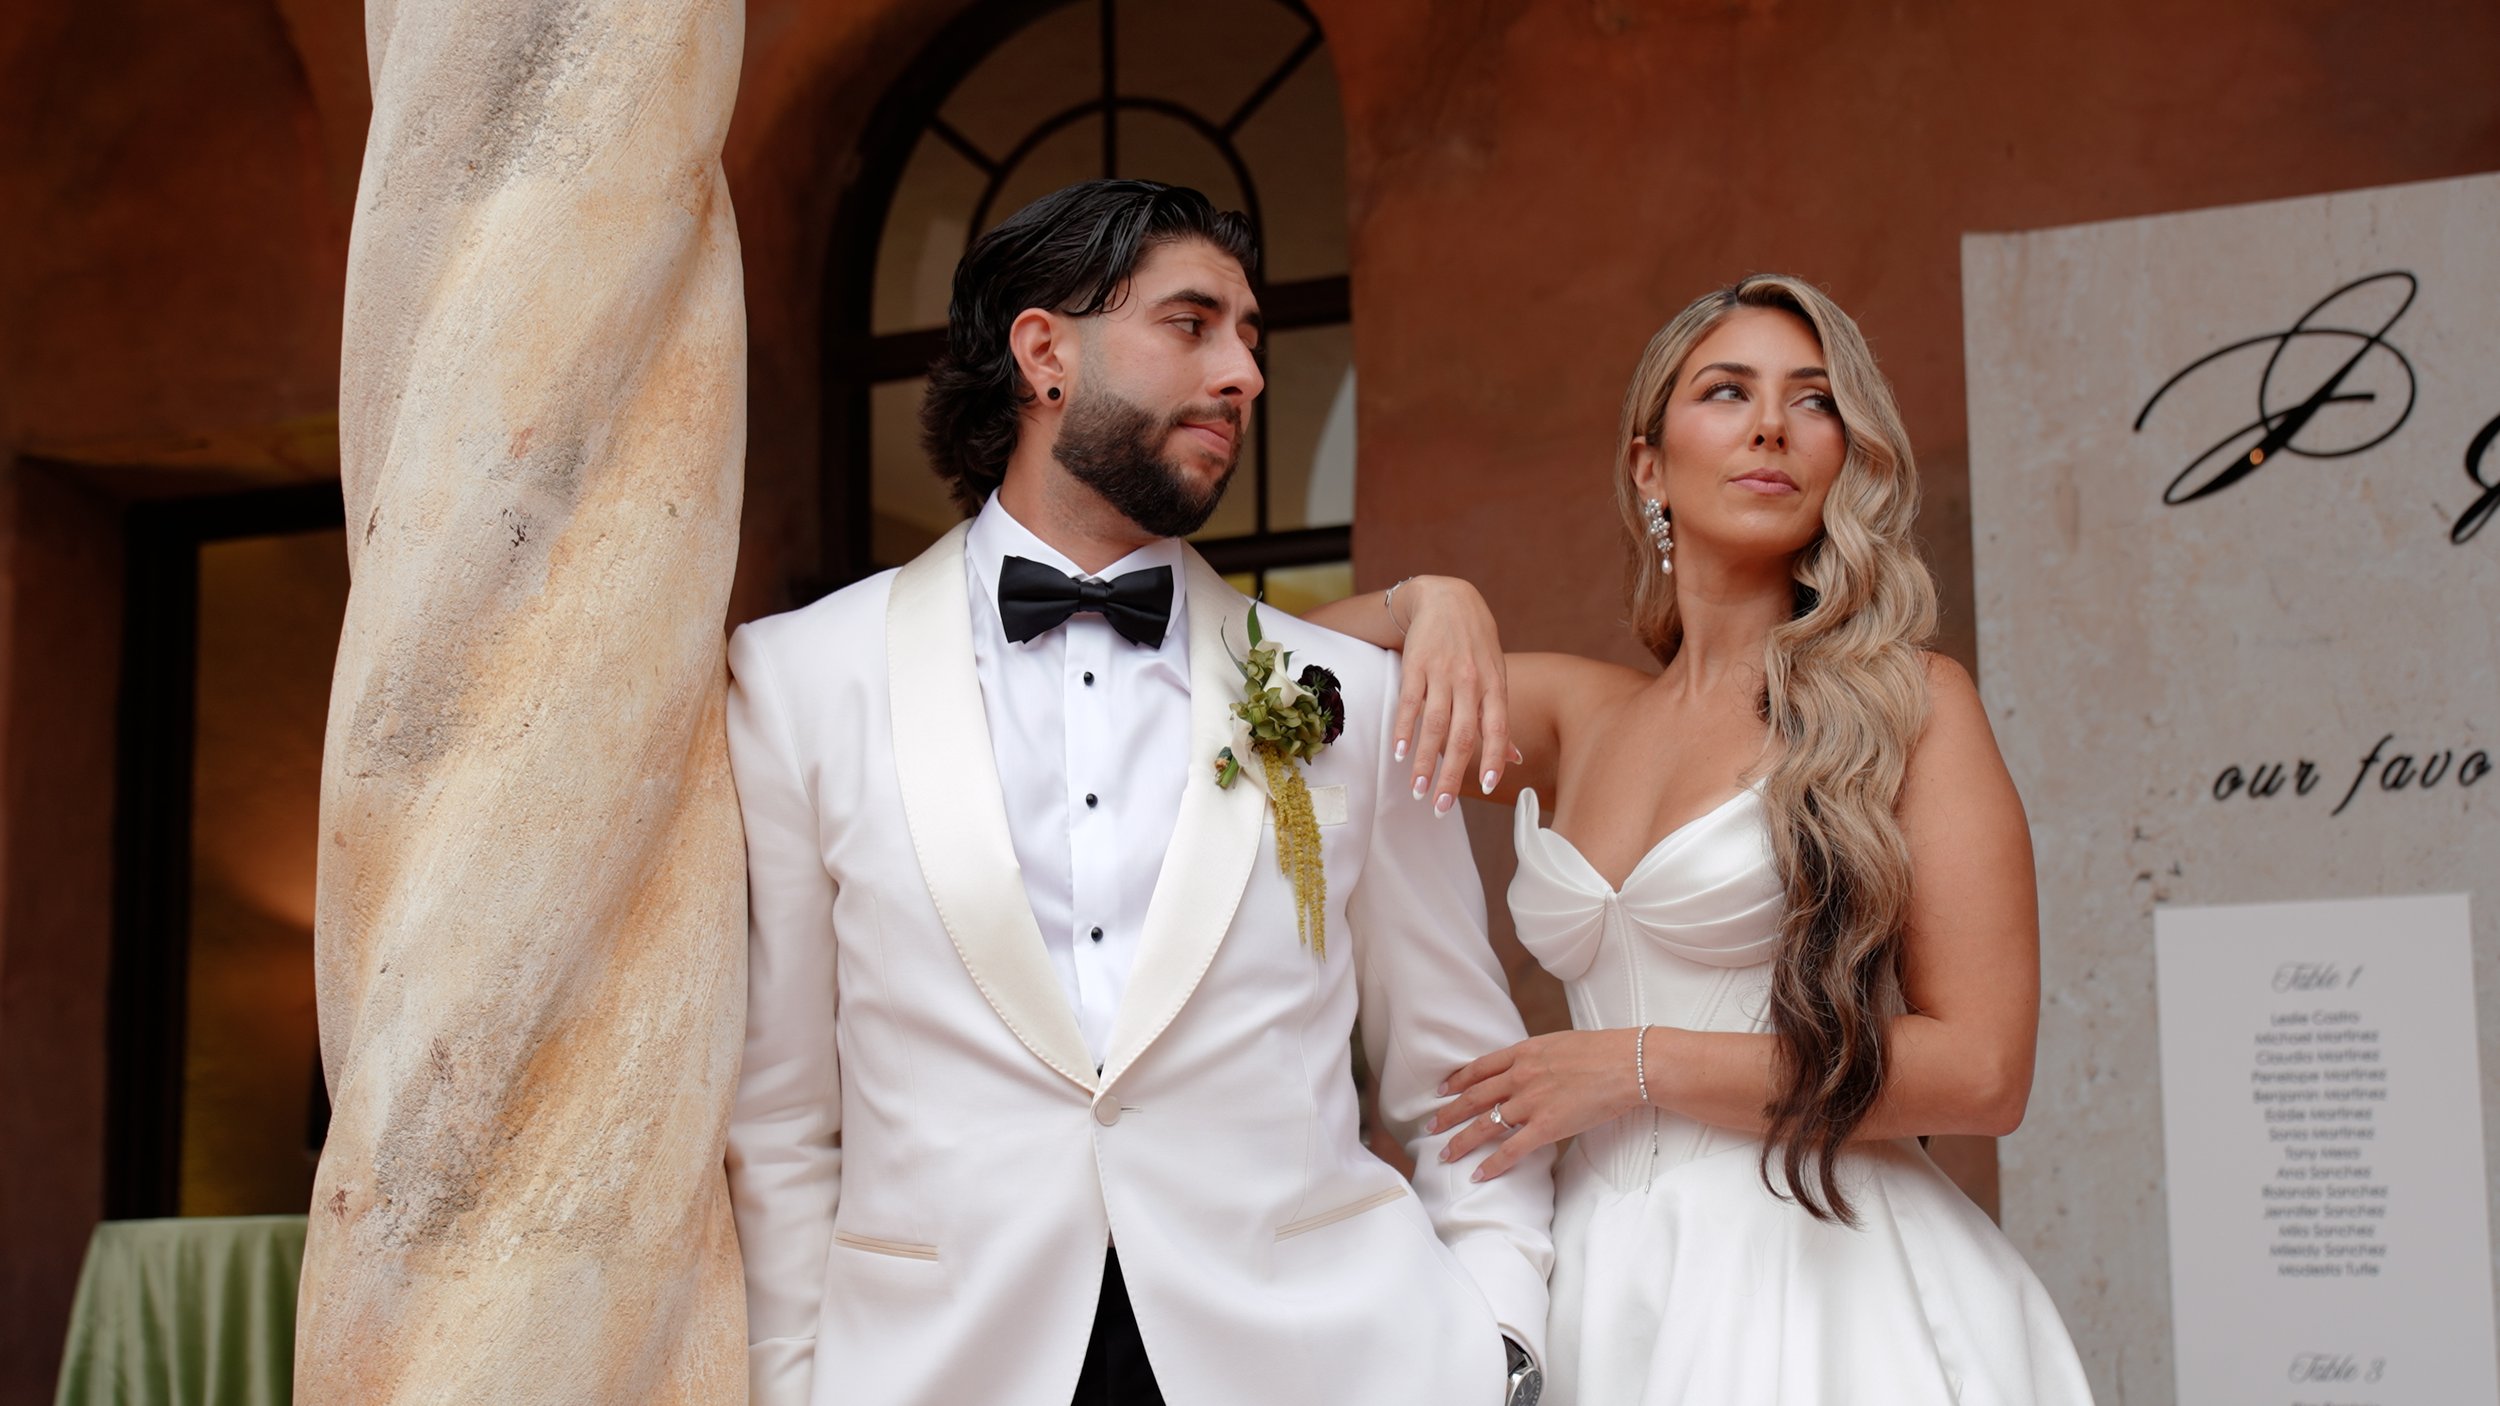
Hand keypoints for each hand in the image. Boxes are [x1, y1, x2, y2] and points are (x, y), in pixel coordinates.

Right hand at [1389, 576, 1518, 813]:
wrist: (1446, 598)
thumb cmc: (1475, 643)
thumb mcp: (1495, 675)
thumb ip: (1498, 718)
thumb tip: (1514, 760)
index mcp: (1494, 686)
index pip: (1497, 728)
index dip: (1493, 758)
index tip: (1487, 787)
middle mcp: (1470, 681)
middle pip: (1463, 735)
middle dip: (1452, 774)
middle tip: (1441, 805)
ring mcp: (1442, 672)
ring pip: (1434, 724)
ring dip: (1425, 761)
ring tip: (1418, 789)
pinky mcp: (1416, 664)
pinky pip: (1410, 702)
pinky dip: (1404, 729)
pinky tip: (1401, 753)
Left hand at [1429, 1029, 1645, 1180]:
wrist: (1628, 1064)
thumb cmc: (1603, 1051)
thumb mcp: (1560, 1044)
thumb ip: (1538, 1056)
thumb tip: (1529, 1065)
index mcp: (1523, 1053)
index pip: (1479, 1068)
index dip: (1456, 1081)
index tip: (1441, 1091)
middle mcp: (1520, 1076)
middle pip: (1473, 1097)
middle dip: (1448, 1114)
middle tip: (1429, 1127)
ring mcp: (1531, 1102)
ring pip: (1484, 1125)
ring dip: (1461, 1141)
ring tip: (1445, 1155)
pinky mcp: (1547, 1127)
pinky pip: (1511, 1150)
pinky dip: (1491, 1164)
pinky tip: (1477, 1174)